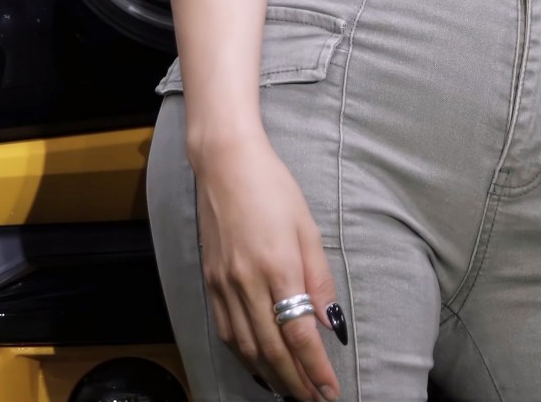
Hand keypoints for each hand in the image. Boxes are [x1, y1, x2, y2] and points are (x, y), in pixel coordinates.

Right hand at [194, 134, 342, 401]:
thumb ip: (318, 278)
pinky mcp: (210, 281)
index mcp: (278, 266)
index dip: (315, 368)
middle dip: (295, 382)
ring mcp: (224, 284)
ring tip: (291, 390)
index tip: (330, 390)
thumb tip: (329, 322)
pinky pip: (227, 332)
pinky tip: (258, 365)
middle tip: (314, 400)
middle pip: (272, 350)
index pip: (299, 334)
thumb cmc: (273, 187)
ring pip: (247, 348)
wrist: (225, 163)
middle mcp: (247, 282)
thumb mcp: (307, 226)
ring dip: (271, 375)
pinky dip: (244, 356)